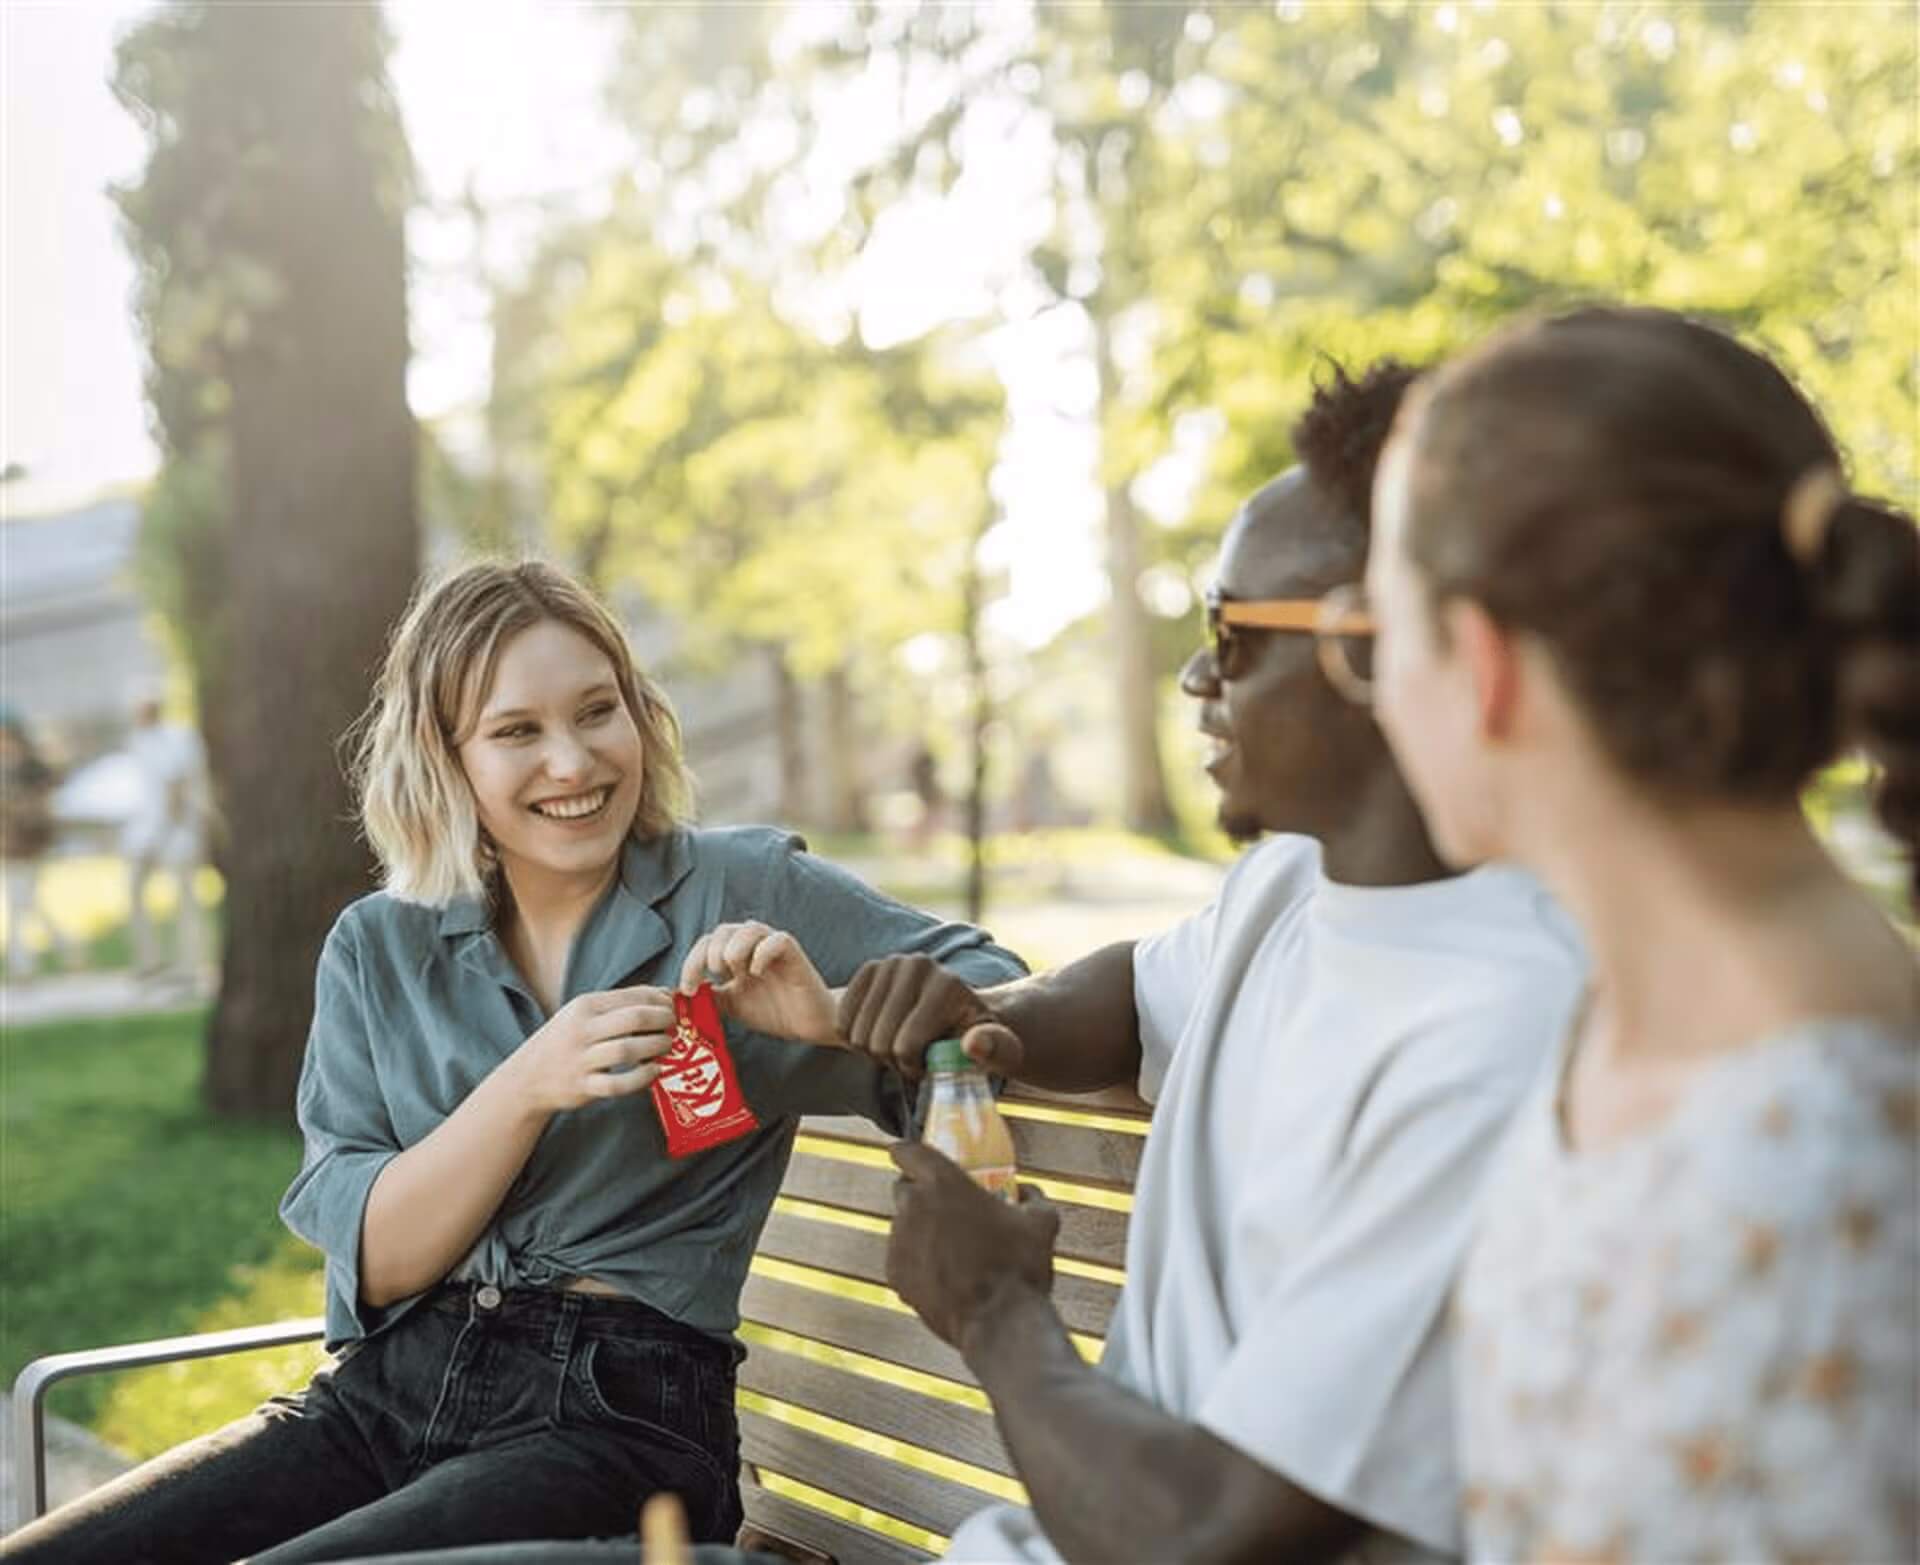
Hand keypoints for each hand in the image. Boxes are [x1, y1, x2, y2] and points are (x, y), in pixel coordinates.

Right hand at [506, 985, 674, 1115]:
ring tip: (667, 1046)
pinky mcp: (583, 1087)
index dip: (660, 1001)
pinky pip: (618, 1083)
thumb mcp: (584, 1014)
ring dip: (656, 1046)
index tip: (673, 1007)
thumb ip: (621, 1003)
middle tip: (674, 1026)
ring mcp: (581, 1059)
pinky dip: (642, 1078)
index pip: (632, 996)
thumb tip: (664, 994)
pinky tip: (654, 1071)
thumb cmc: (565, 1041)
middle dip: (663, 1020)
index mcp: (584, 1006)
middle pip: (634, 1019)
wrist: (527, 1077)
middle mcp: (581, 1030)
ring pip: (628, 1049)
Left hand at [680, 921, 837, 1046]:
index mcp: (736, 955)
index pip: (706, 943)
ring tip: (732, 970)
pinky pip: (776, 940)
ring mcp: (773, 947)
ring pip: (748, 929)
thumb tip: (675, 997)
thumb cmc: (774, 1011)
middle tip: (713, 976)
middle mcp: (753, 946)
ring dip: (733, 948)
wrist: (809, 1024)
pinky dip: (762, 953)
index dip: (691, 962)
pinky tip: (756, 972)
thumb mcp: (732, 1005)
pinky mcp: (793, 953)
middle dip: (710, 953)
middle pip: (722, 931)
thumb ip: (709, 997)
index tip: (686, 989)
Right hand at [839, 955, 1021, 1079]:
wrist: (963, 1010)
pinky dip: (854, 1039)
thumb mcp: (1001, 1049)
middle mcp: (916, 965)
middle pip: (878, 1041)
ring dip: (874, 1052)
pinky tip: (878, 1035)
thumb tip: (973, 1044)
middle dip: (892, 1062)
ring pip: (857, 1034)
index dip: (913, 1068)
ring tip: (898, 1047)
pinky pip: (841, 1020)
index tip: (929, 1066)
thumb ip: (996, 1050)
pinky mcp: (869, 969)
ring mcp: (889, 963)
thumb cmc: (981, 1037)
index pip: (905, 1046)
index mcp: (947, 985)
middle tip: (911, 1059)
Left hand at [887, 1141, 1058, 1351]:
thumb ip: (1032, 1197)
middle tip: (946, 1208)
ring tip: (950, 1248)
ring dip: (920, 1230)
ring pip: (902, 1225)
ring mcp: (900, 1242)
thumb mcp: (1041, 1222)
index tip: (911, 1156)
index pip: (907, 1151)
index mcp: (944, 1183)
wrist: (999, 1323)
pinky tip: (944, 1272)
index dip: (908, 1152)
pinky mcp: (895, 1274)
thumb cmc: (1019, 1268)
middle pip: (903, 1188)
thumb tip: (1028, 1192)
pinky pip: (901, 1257)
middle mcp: (914, 1207)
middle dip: (919, 1194)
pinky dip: (916, 1260)